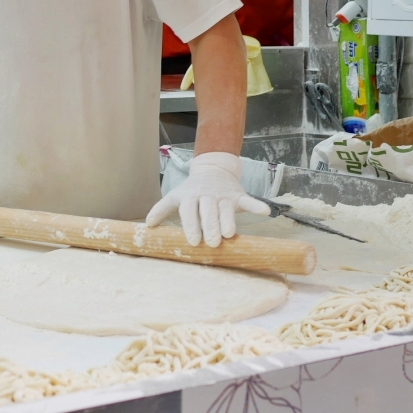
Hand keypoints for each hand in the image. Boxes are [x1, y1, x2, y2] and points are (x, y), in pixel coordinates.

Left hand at [145, 152, 269, 246]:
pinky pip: (248, 201)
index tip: (193, 241)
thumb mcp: (176, 196)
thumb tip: (147, 225)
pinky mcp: (238, 195)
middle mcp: (206, 196)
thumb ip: (162, 209)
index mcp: (190, 197)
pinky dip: (256, 205)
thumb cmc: (192, 190)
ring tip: (229, 234)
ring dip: (228, 220)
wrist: (212, 169)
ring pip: (226, 208)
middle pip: (208, 211)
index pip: (189, 211)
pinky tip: (265, 212)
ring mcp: (223, 195)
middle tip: (212, 243)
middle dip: (210, 226)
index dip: (191, 225)